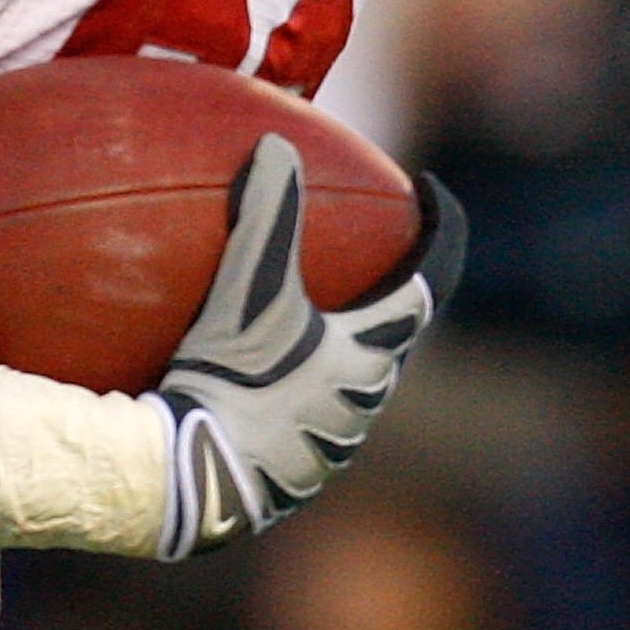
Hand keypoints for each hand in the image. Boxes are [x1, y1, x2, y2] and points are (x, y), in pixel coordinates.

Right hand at [147, 134, 463, 557]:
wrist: (188, 484)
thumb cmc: (231, 385)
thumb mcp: (248, 294)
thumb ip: (267, 215)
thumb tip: (277, 144)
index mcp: (369, 358)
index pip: (428, 282)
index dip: (440, 230)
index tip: (431, 192)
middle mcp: (361, 408)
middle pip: (391, 339)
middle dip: (382, 298)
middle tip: (359, 261)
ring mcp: (326, 449)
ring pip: (349, 387)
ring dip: (337, 351)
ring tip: (302, 325)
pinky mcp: (288, 479)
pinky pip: (304, 422)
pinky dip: (292, 392)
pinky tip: (246, 389)